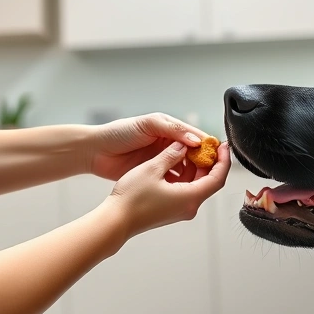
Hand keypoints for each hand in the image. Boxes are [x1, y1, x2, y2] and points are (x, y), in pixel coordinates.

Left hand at [88, 113, 210, 182]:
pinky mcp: (155, 176)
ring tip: (199, 181)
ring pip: (186, 170)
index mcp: (169, 129)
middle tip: (209, 170)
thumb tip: (196, 140)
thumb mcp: (148, 124)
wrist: (96, 151)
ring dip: (193, 174)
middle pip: (194, 155)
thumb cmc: (119, 133)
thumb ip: (173, 130)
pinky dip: (180, 184)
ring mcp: (162, 161)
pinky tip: (184, 189)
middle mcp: (168, 145)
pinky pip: (173, 181)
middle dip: (203, 162)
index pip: (195, 137)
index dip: (206, 145)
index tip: (217, 154)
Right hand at [103, 139, 231, 238]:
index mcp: (190, 197)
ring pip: (197, 185)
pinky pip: (186, 190)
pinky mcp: (172, 210)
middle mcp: (189, 206)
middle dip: (210, 161)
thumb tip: (183, 146)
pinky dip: (185, 175)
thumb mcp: (152, 168)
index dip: (224, 160)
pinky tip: (175, 163)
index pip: (218, 177)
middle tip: (206, 145)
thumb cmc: (131, 199)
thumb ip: (171, 154)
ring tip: (188, 149)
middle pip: (209, 181)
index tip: (223, 146)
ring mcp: (181, 210)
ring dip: (196, 167)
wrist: (115, 221)